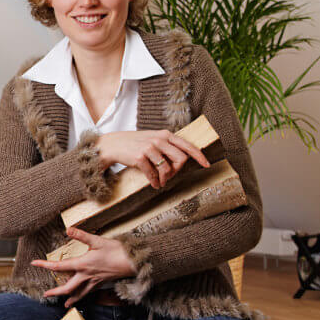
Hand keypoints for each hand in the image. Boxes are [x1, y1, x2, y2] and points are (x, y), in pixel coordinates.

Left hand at [31, 228, 136, 307]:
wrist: (134, 263)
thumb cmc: (117, 251)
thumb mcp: (98, 240)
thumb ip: (82, 235)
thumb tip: (68, 229)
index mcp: (82, 265)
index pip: (59, 266)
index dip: (45, 265)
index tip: (34, 263)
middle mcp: (86, 276)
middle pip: (67, 288)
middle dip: (56, 292)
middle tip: (46, 294)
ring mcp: (95, 281)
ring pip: (80, 293)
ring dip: (70, 299)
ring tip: (65, 305)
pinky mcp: (102, 283)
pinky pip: (89, 292)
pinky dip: (83, 296)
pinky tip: (82, 297)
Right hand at [95, 130, 209, 188]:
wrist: (112, 145)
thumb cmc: (134, 143)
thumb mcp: (152, 139)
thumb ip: (167, 146)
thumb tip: (182, 160)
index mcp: (165, 135)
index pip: (187, 146)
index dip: (199, 156)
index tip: (207, 164)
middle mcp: (159, 139)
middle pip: (181, 159)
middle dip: (177, 171)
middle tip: (170, 176)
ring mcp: (149, 148)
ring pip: (167, 168)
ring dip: (165, 179)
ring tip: (161, 182)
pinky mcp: (140, 157)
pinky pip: (153, 174)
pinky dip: (155, 182)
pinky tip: (154, 184)